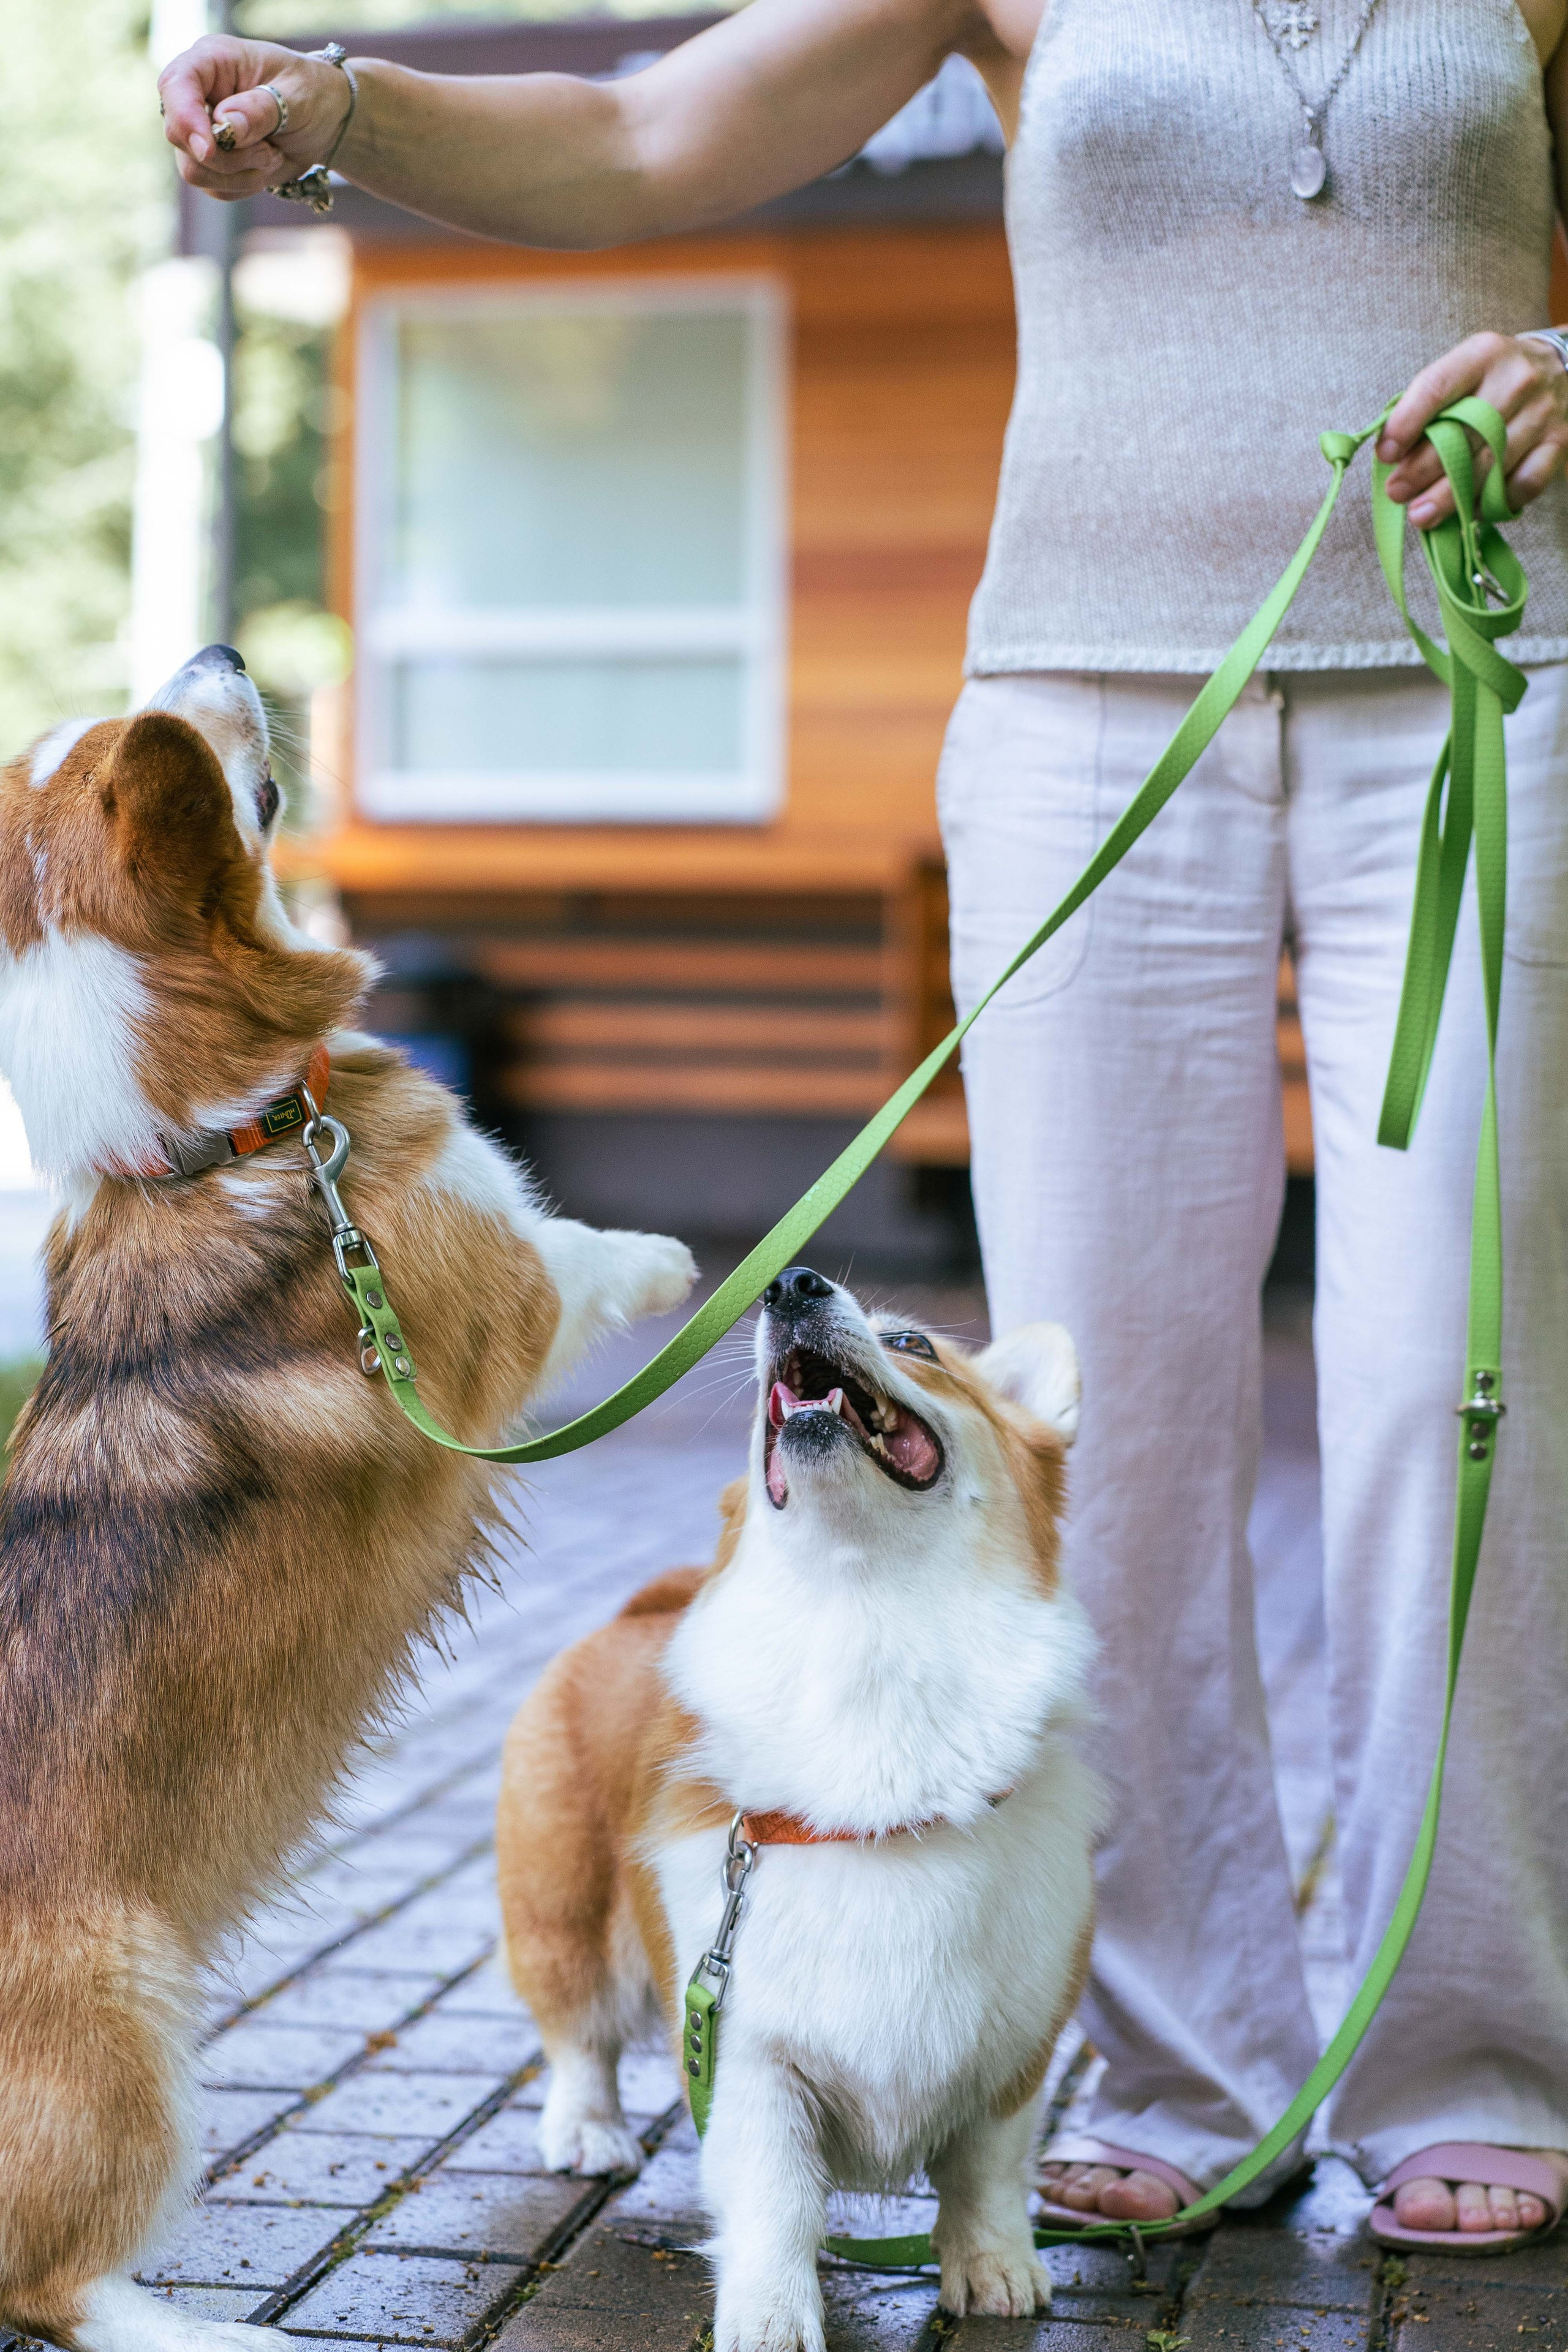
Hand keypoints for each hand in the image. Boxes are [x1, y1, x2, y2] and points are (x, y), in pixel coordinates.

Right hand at [158, 35, 352, 200]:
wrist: (325, 122)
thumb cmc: (311, 94)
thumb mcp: (296, 95)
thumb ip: (260, 109)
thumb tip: (224, 125)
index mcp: (213, 61)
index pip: (176, 85)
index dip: (185, 118)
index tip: (209, 148)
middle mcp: (198, 94)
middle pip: (179, 136)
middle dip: (227, 156)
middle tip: (270, 151)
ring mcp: (200, 129)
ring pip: (194, 169)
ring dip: (239, 174)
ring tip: (272, 156)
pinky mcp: (210, 161)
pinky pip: (214, 189)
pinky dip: (244, 186)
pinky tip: (264, 167)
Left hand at [1378, 331, 1567, 527]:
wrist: (1558, 370)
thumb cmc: (1492, 379)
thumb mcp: (1461, 372)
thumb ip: (1427, 405)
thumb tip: (1392, 454)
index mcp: (1482, 355)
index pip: (1437, 386)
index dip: (1406, 423)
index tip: (1385, 454)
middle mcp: (1516, 380)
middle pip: (1463, 434)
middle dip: (1423, 470)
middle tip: (1397, 493)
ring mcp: (1542, 413)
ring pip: (1491, 465)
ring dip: (1450, 498)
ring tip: (1421, 515)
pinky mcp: (1559, 443)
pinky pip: (1523, 484)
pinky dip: (1493, 503)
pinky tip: (1469, 511)